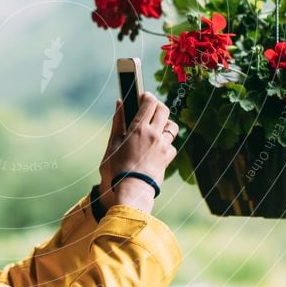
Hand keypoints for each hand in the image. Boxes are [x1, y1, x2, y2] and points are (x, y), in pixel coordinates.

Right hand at [97, 92, 178, 212]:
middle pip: (164, 110)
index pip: (149, 102)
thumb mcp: (113, 143)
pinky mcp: (168, 158)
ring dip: (165, 124)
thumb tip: (119, 103)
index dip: (147, 96)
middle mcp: (154, 134)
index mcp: (138, 128)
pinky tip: (157, 148)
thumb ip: (118, 121)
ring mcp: (163, 146)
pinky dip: (166, 144)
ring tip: (156, 129)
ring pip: (172, 127)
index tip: (143, 96)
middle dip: (158, 106)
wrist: (132, 190)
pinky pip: (172, 145)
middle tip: (150, 109)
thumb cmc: (116, 168)